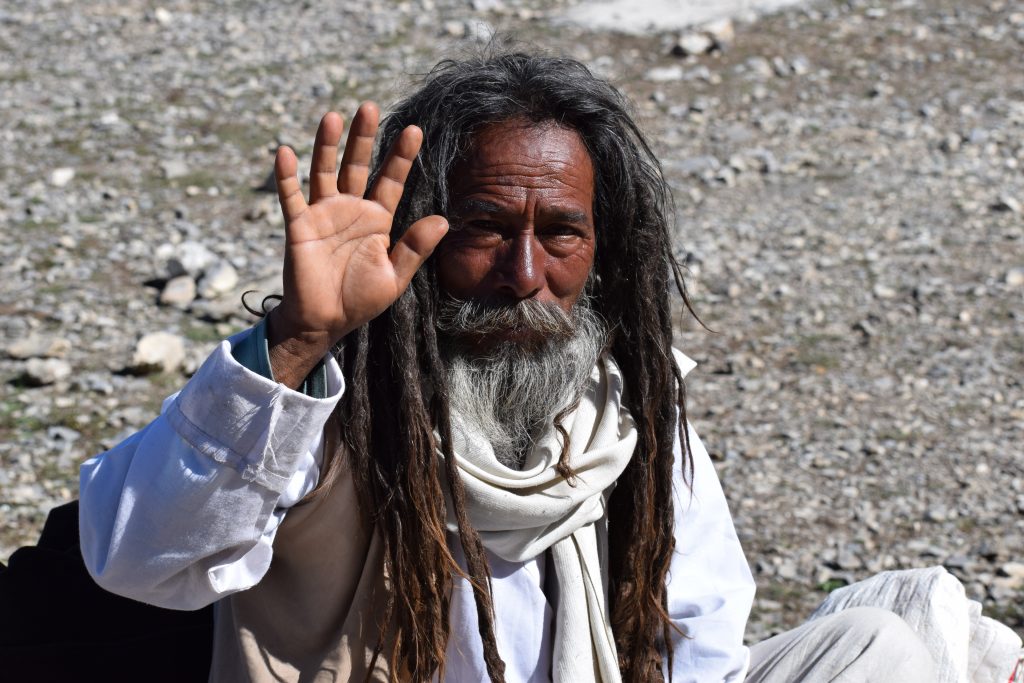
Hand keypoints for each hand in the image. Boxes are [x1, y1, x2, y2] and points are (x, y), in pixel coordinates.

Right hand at [266, 103, 447, 387]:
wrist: (325, 322)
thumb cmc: (360, 300)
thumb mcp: (394, 277)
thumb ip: (415, 248)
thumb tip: (442, 219)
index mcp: (377, 220)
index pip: (392, 181)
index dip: (402, 157)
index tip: (415, 131)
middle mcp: (351, 209)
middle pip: (358, 166)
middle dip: (364, 138)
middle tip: (370, 107)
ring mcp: (324, 214)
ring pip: (325, 171)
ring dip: (327, 145)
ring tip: (333, 116)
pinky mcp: (299, 226)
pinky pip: (291, 197)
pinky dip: (286, 176)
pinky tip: (285, 152)